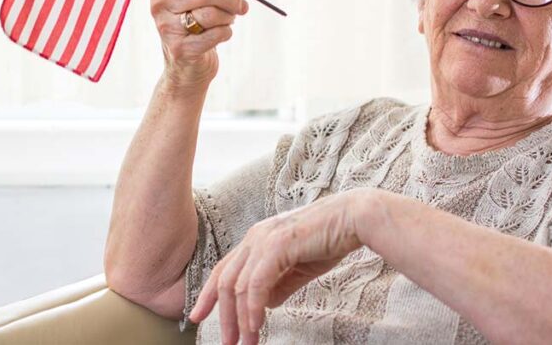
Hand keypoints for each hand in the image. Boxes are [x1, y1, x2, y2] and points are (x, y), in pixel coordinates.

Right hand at [147, 0, 249, 88]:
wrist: (186, 64)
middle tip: (242, 4)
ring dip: (229, 16)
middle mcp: (157, 6)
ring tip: (229, 19)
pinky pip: (215, 34)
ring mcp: (166, 29)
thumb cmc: (193, 21)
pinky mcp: (180, 50)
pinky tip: (223, 33)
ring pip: (210, 14)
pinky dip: (226, 32)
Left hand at [188, 187, 381, 344]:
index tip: (197, 317)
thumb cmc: (330, 239)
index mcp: (257, 239)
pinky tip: (256, 325)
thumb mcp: (299, 268)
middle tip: (229, 343)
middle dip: (224, 315)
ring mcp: (264, 239)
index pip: (224, 269)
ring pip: (238, 285)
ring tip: (247, 341)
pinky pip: (256, 284)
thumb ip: (280, 286)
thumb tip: (264, 305)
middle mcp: (255, 237)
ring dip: (240, 318)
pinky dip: (253, 308)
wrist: (354, 219)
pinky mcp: (277, 245)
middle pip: (225, 280)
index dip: (208, 294)